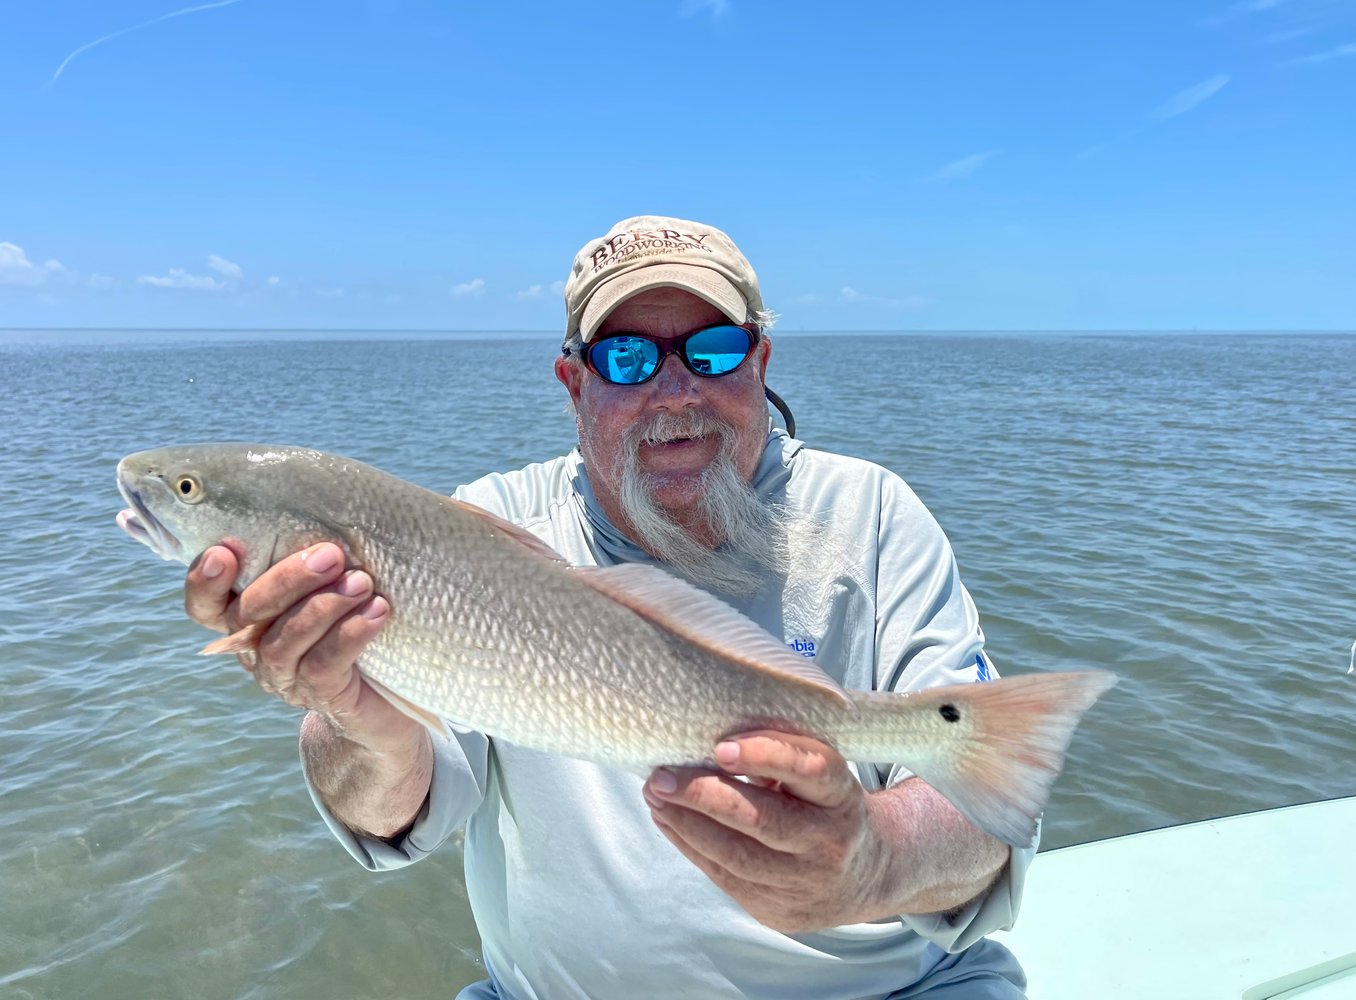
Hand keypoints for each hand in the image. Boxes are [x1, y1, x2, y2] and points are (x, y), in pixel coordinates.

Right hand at [184, 542, 420, 752]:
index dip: (204, 581)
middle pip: (248, 614)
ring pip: (285, 640)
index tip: (224, 551)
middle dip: (286, 579)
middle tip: (331, 554)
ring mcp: (286, 677)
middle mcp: (255, 649)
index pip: (204, 604)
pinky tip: (377, 611)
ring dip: (324, 605)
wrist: (385, 700)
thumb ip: (315, 555)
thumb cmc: (354, 623)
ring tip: (362, 581)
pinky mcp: (323, 697)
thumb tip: (333, 501)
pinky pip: (325, 665)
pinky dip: (351, 633)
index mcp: (246, 619)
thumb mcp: (330, 585)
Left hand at [642, 730, 893, 932]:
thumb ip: (781, 755)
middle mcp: (830, 842)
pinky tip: (668, 821)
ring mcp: (806, 883)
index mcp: (843, 796)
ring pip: (737, 856)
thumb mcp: (821, 775)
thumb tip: (706, 733)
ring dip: (686, 824)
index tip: (720, 746)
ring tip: (654, 796)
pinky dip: (691, 846)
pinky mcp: (779, 912)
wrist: (869, 874)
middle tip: (661, 775)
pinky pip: (726, 878)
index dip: (767, 756)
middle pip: (764, 821)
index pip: (812, 770)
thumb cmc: (827, 804)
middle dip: (704, 796)